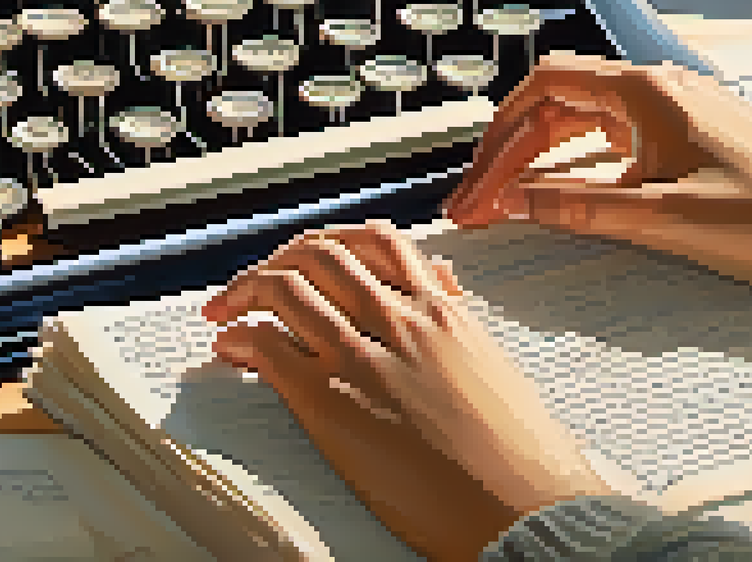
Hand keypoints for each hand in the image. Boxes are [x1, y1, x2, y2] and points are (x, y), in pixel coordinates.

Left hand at [202, 220, 611, 560]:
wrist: (526, 509)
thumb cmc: (524, 456)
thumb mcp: (496, 366)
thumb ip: (460, 321)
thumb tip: (441, 282)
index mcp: (443, 313)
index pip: (377, 241)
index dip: (330, 243)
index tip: (309, 257)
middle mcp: (401, 322)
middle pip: (321, 254)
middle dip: (278, 258)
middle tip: (256, 280)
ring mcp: (364, 358)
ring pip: (286, 289)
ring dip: (245, 290)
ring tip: (225, 307)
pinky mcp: (332, 403)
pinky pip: (268, 348)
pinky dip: (240, 338)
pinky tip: (231, 347)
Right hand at [443, 52, 751, 326]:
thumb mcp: (664, 217)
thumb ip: (580, 208)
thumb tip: (512, 203)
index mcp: (645, 92)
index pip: (544, 87)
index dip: (497, 133)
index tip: (474, 182)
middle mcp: (658, 93)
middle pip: (557, 108)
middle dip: (509, 156)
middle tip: (475, 207)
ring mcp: (677, 117)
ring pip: (585, 128)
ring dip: (540, 165)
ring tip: (505, 208)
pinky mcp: (694, 145)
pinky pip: (616, 147)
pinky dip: (579, 172)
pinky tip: (567, 204)